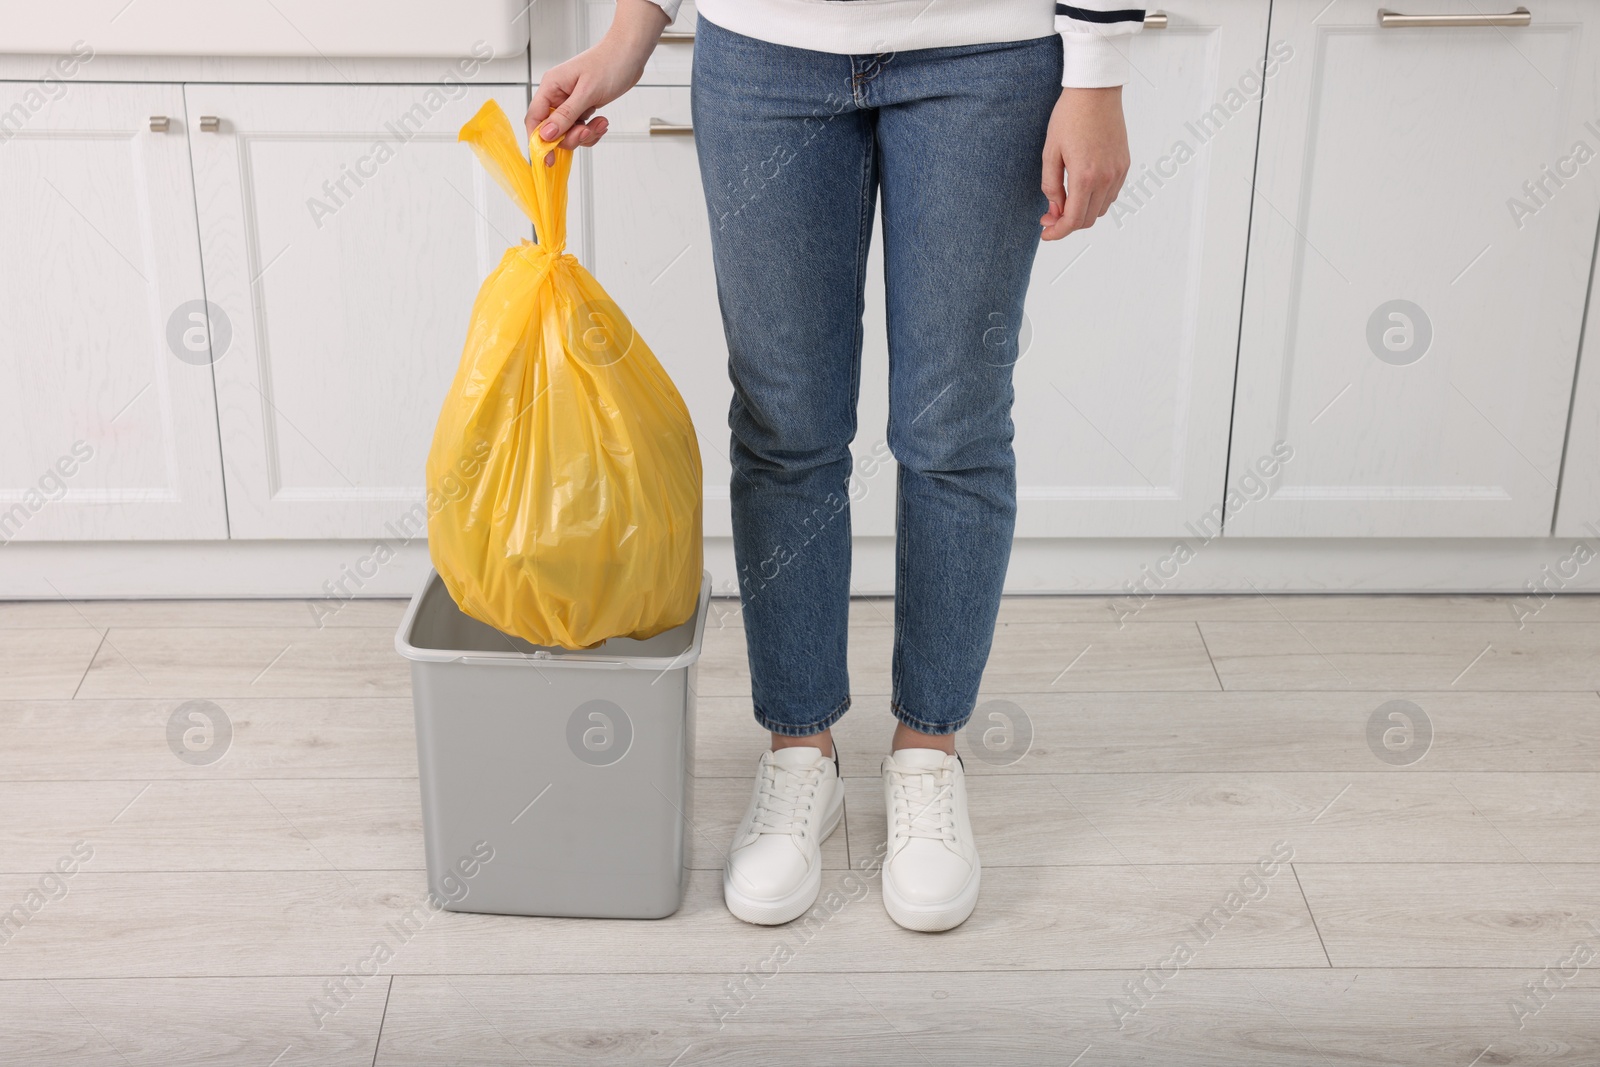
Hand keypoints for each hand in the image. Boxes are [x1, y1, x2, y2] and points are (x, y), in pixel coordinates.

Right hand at [526, 0, 668, 163]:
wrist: (629, 54)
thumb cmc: (609, 64)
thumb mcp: (587, 92)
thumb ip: (566, 115)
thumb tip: (547, 134)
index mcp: (551, 86)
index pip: (535, 118)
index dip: (539, 140)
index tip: (547, 158)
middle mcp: (558, 95)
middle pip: (552, 130)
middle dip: (571, 137)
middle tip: (587, 131)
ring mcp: (571, 102)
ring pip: (568, 132)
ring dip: (585, 134)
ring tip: (600, 124)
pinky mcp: (583, 107)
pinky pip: (581, 128)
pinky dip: (592, 131)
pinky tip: (602, 122)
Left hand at [1040, 86, 1129, 240]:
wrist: (1095, 91)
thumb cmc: (1068, 117)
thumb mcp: (1050, 152)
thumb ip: (1051, 186)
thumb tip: (1055, 211)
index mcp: (1084, 177)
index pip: (1073, 220)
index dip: (1058, 232)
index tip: (1046, 232)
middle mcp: (1106, 178)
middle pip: (1088, 219)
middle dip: (1067, 224)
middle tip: (1049, 216)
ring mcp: (1118, 172)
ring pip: (1101, 209)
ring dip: (1083, 213)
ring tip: (1065, 202)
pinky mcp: (1125, 165)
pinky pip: (1111, 195)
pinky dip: (1096, 200)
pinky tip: (1082, 190)